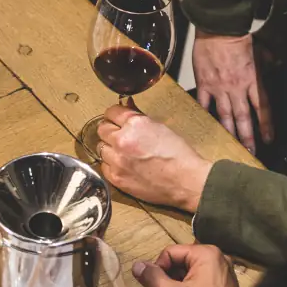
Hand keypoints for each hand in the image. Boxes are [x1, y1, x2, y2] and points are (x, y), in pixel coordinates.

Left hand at [94, 106, 212, 212]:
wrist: (185, 182)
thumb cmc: (179, 156)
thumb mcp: (160, 127)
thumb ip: (138, 117)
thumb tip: (126, 105)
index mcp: (135, 125)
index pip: (111, 112)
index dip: (114, 114)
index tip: (116, 118)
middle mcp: (122, 141)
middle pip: (102, 129)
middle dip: (110, 130)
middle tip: (119, 134)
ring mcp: (117, 161)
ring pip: (100, 148)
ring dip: (109, 148)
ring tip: (123, 151)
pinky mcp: (116, 178)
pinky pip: (104, 166)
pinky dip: (111, 164)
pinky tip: (123, 164)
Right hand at [131, 244, 245, 286]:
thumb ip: (153, 278)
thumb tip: (136, 266)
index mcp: (207, 254)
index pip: (170, 252)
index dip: (158, 268)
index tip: (156, 286)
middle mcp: (218, 258)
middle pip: (180, 259)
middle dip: (169, 276)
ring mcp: (223, 272)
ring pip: (189, 271)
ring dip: (178, 284)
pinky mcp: (224, 285)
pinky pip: (200, 279)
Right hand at [193, 33, 272, 153]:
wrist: (219, 30)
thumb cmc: (239, 39)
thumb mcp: (261, 50)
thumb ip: (268, 62)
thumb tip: (276, 64)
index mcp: (253, 81)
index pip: (263, 108)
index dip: (266, 125)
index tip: (268, 139)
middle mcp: (237, 89)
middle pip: (244, 118)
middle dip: (247, 137)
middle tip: (249, 152)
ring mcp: (219, 88)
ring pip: (225, 116)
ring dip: (229, 132)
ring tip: (230, 146)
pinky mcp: (204, 84)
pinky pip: (204, 104)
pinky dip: (205, 116)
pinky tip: (205, 127)